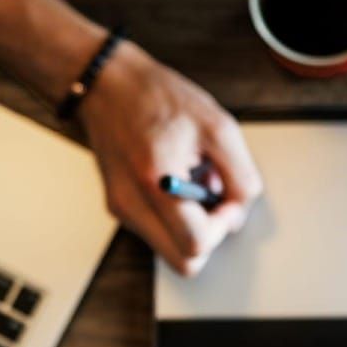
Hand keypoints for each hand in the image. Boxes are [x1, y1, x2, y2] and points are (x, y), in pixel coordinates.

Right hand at [77, 42, 262, 274]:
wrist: (106, 84)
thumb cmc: (157, 97)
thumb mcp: (218, 127)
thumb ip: (239, 176)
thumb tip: (238, 212)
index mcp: (156, 180)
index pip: (196, 244)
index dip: (223, 227)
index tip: (228, 199)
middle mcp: (131, 203)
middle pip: (183, 262)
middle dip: (207, 236)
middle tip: (213, 200)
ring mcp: (120, 208)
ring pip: (170, 250)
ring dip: (191, 227)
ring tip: (192, 184)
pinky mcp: (117, 206)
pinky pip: (156, 231)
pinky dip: (174, 217)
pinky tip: (176, 182)